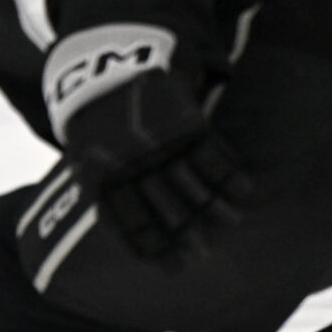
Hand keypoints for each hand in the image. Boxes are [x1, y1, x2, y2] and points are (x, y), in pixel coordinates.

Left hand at [60, 65, 248, 260]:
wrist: (108, 61)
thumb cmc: (96, 116)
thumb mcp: (87, 151)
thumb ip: (105, 187)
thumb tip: (122, 229)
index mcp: (103, 175)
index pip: (129, 222)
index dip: (152, 247)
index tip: (173, 270)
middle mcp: (132, 163)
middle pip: (165, 207)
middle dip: (187, 233)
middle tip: (205, 253)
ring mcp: (159, 143)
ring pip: (192, 184)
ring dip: (215, 207)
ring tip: (231, 223)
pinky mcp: (183, 120)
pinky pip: (211, 155)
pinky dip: (229, 175)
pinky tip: (244, 192)